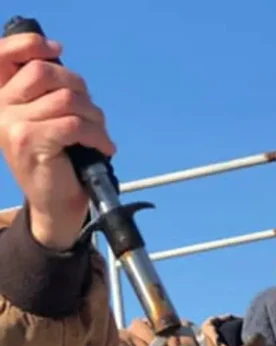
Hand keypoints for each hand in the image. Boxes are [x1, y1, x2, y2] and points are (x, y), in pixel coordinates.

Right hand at [0, 32, 115, 249]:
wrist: (54, 208)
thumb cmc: (57, 166)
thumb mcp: (48, 125)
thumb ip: (49, 97)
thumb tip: (69, 74)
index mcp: (2, 98)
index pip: (3, 55)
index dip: (30, 44)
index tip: (58, 51)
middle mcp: (2, 107)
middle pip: (45, 73)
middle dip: (79, 89)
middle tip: (94, 115)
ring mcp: (13, 124)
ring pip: (66, 100)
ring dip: (95, 117)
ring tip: (101, 137)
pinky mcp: (31, 140)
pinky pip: (74, 124)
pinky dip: (97, 135)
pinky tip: (104, 148)